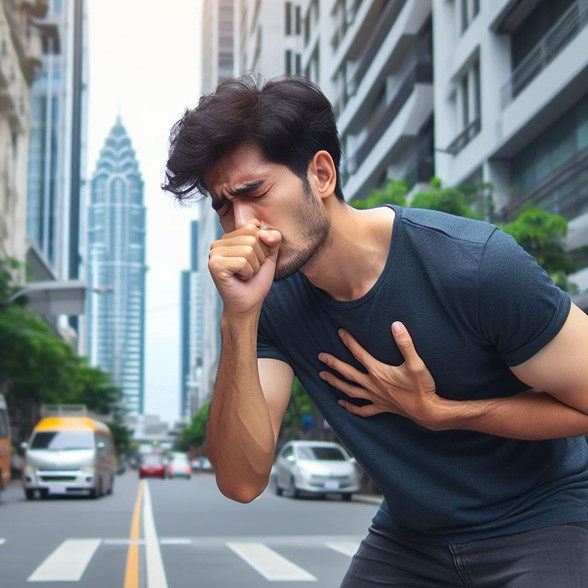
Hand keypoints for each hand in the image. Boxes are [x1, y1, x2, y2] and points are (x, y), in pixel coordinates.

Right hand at [208, 222, 281, 315]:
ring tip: (244, 276)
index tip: (254, 261)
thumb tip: (264, 233)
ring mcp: (214, 253)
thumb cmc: (256, 281)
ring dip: (253, 267)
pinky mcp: (214, 265)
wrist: (248, 304)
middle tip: (249, 271)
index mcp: (229, 238)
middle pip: (252, 239)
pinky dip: (247, 273)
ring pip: (248, 250)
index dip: (262, 247)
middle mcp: (218, 243)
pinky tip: (239, 279)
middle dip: (259, 258)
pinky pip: (242, 262)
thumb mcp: (269, 256)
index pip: (253, 228)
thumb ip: (273, 239)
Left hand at [318, 322, 446, 428]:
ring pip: (350, 390)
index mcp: (378, 372)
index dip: (349, 341)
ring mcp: (375, 397)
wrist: (428, 411)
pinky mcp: (380, 407)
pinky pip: (362, 409)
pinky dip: (350, 407)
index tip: (339, 332)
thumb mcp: (416, 363)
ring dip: (335, 382)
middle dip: (333, 363)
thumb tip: (396, 325)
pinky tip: (342, 404)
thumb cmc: (422, 387)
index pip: (359, 354)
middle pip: (348, 372)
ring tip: (323, 376)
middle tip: (320, 356)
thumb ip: (405, 344)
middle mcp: (372, 384)